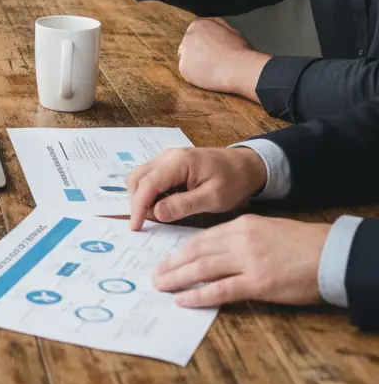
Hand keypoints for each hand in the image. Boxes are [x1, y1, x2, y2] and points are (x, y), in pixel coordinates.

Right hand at [127, 147, 267, 229]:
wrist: (246, 165)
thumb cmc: (233, 181)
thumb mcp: (213, 197)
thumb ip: (184, 205)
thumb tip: (156, 214)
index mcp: (178, 162)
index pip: (147, 184)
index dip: (138, 206)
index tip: (135, 227)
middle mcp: (167, 156)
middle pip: (137, 178)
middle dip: (136, 202)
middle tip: (145, 223)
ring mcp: (166, 158)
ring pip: (140, 177)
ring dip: (141, 197)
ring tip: (155, 216)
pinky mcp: (169, 163)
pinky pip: (150, 177)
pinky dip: (149, 193)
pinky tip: (162, 205)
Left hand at [154, 215, 329, 307]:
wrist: (329, 253)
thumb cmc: (299, 243)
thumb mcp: (264, 229)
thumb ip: (239, 238)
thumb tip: (214, 251)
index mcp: (239, 226)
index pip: (201, 238)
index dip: (180, 250)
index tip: (164, 259)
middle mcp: (239, 241)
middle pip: (196, 252)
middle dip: (172, 264)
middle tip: (154, 274)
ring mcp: (248, 261)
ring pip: (203, 269)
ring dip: (178, 278)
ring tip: (161, 286)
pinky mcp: (259, 283)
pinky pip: (222, 289)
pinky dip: (200, 295)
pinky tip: (184, 300)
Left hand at [178, 18, 269, 98]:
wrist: (239, 68)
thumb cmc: (240, 52)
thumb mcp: (231, 32)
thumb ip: (216, 31)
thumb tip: (215, 35)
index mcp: (199, 25)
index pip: (194, 33)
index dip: (203, 43)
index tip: (210, 50)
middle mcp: (188, 36)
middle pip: (188, 45)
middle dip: (197, 53)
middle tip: (211, 60)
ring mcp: (185, 51)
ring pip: (186, 59)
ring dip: (195, 64)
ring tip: (212, 68)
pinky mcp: (183, 67)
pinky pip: (187, 72)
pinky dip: (195, 76)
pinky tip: (208, 75)